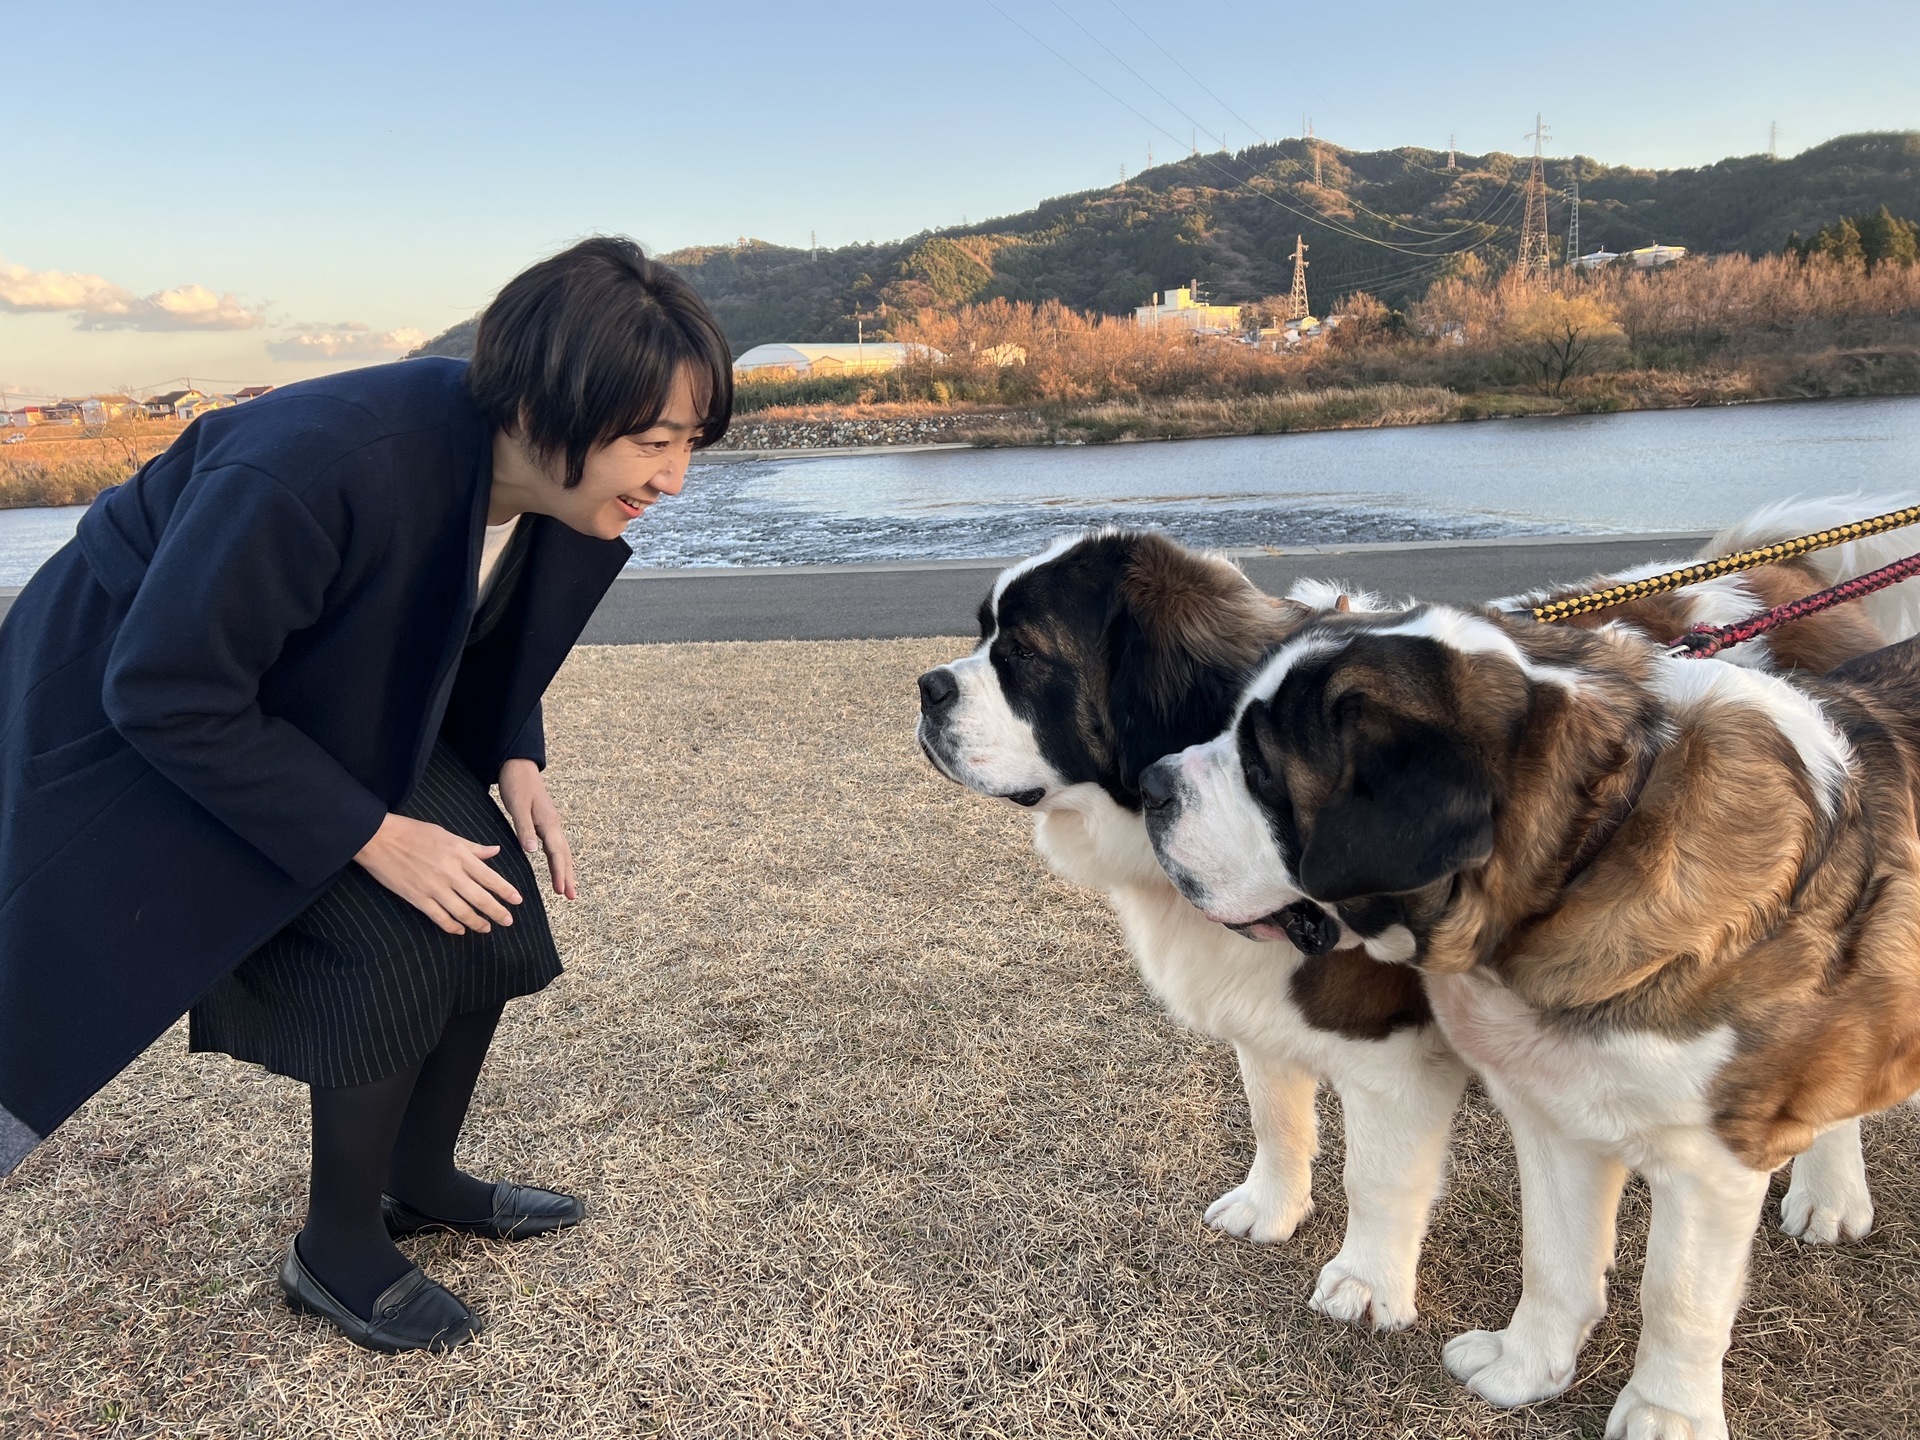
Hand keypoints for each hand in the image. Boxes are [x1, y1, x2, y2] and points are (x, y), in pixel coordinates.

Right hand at [353, 813, 521, 934]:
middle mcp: (450, 874)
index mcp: (460, 856)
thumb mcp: (447, 834)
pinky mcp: (417, 899)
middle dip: (497, 912)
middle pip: (480, 899)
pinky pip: (439, 917)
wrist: (379, 839)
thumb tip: (495, 851)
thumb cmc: (413, 832)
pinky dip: (452, 926)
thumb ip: (472, 847)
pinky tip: (460, 930)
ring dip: (477, 923)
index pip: (490, 877)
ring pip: (462, 912)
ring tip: (486, 928)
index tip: (517, 901)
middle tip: (508, 921)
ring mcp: (433, 888)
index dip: (505, 891)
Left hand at [499, 758, 575, 899]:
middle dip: (568, 876)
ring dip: (565, 870)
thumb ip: (524, 828)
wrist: (519, 766)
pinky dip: (559, 859)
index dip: (560, 873)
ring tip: (567, 888)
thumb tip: (532, 851)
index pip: (557, 853)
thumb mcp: (517, 806)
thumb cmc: (517, 784)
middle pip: (564, 855)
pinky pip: (556, 845)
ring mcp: (551, 823)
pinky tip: (558, 866)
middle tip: (571, 897)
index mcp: (548, 823)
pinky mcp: (546, 822)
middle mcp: (554, 825)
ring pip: (562, 851)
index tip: (563, 891)